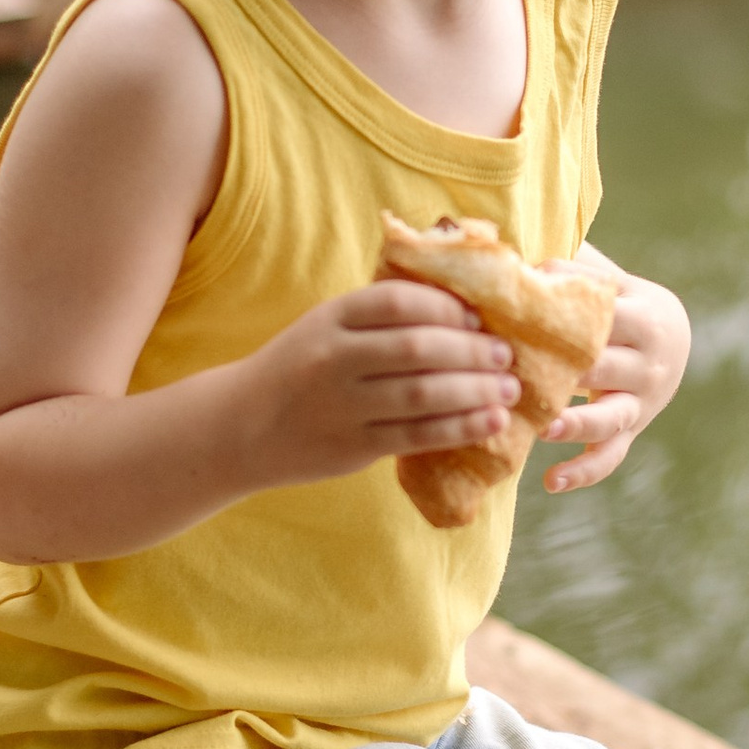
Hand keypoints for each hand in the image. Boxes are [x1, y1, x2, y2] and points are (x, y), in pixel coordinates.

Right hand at [242, 280, 520, 487]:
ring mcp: (342, 405)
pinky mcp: (352, 446)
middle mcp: (334, 357)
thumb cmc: (301, 368)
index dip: (447, 307)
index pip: (399, 302)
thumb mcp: (327, 327)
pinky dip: (460, 427)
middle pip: (419, 348)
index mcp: (332, 317)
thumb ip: (379, 317)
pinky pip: (417, 435)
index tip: (478, 317)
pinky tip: (489, 422)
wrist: (240, 426)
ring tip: (508, 389)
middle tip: (506, 355)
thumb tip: (464, 309)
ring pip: (423, 393)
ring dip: (476, 390)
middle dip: (472, 350)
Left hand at [537, 262, 688, 494]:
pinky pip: (610, 456)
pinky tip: (550, 481)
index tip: (518, 314)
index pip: (603, 314)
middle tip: (516, 375)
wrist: (674, 338)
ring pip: (609, 417)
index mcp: (643, 316)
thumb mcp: (610, 280)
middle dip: (565, 372)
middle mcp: (648, 363)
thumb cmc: (621, 301)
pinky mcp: (632, 431)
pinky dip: (584, 472)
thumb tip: (515, 251)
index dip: (563, 315)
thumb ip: (573, 266)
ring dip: (576, 423)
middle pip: (605, 367)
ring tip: (543, 428)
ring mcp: (642, 402)